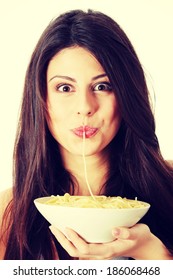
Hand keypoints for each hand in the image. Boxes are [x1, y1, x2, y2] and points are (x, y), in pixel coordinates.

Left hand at [49, 223, 171, 259]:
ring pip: (76, 252)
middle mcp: (100, 254)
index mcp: (108, 251)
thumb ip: (127, 233)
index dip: (75, 240)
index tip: (67, 227)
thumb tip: (115, 230)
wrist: (142, 245)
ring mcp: (98, 253)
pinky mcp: (97, 249)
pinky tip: (67, 231)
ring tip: (55, 228)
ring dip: (64, 241)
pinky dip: (71, 241)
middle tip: (53, 227)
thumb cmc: (140, 237)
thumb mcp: (138, 233)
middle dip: (63, 241)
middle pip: (76, 253)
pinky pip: (80, 249)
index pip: (85, 249)